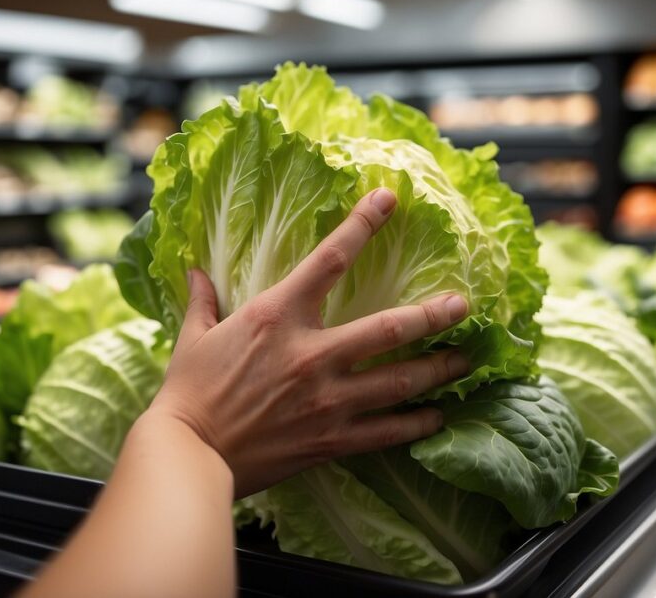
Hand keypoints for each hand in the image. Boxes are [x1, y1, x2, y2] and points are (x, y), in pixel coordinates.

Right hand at [147, 188, 468, 496]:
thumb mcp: (193, 337)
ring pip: (400, 382)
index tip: (390, 200)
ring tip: (467, 360)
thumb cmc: (188, 394)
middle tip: (464, 305)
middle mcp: (311, 353)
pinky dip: (418, 425)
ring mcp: (327, 399)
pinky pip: (387, 433)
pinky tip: (438, 417)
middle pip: (390, 328)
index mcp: (277, 316)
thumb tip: (195, 270)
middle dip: (433, 315)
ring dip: (440, 370)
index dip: (363, 224)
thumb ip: (203, 300)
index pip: (330, 259)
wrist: (189, 456)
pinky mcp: (332, 439)